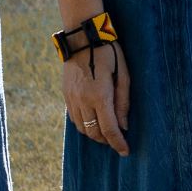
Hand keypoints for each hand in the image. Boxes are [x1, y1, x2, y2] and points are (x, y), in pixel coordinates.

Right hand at [64, 40, 130, 156]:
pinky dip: (84, 125)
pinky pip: (74, 119)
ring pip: (82, 128)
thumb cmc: (109, 53)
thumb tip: (124, 126)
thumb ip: (123, 102)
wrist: (82, 38)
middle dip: (107, 141)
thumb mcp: (123, 74)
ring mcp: (72, 99)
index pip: (110, 129)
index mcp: (100, 96)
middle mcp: (83, 100)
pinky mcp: (66, 95)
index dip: (118, 143)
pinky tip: (93, 121)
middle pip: (94, 133)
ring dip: (95, 134)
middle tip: (118, 141)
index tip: (125, 152)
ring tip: (106, 132)